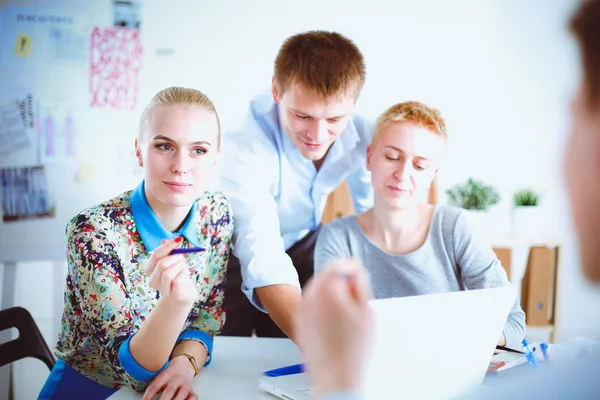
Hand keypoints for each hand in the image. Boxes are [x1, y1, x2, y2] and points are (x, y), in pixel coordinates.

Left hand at [143, 356, 196, 399]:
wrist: (183, 367)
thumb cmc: (168, 376)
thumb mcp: (159, 378)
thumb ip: (153, 388)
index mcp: (165, 375)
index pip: (155, 386)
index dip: (149, 395)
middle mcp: (176, 379)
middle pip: (169, 390)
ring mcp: (185, 385)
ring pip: (183, 393)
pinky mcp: (192, 390)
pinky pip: (193, 397)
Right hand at [145, 237, 196, 306]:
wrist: (184, 294)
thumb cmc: (178, 275)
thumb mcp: (173, 261)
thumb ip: (168, 251)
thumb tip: (163, 240)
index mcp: (150, 269)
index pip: (155, 255)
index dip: (167, 246)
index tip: (179, 239)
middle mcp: (152, 280)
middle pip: (162, 264)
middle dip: (175, 258)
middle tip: (182, 258)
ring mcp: (161, 289)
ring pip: (168, 273)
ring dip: (180, 266)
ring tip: (183, 268)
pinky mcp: (172, 294)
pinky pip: (176, 280)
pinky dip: (183, 274)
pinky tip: (184, 275)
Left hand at [295, 258, 373, 396]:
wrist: (335, 376)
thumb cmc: (352, 348)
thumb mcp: (366, 311)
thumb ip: (360, 285)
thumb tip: (355, 272)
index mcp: (328, 290)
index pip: (337, 265)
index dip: (350, 267)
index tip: (358, 272)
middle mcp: (311, 297)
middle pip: (325, 277)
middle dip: (340, 281)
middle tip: (355, 295)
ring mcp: (303, 310)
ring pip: (317, 291)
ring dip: (330, 294)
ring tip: (346, 313)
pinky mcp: (301, 322)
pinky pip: (312, 306)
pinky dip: (322, 307)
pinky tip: (335, 323)